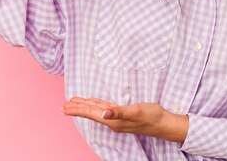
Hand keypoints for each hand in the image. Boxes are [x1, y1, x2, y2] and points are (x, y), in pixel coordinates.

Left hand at [62, 97, 188, 143]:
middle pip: (91, 113)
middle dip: (77, 109)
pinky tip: (95, 105)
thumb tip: (103, 113)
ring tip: (74, 104)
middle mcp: (112, 120)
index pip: (91, 113)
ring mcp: (117, 118)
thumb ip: (118, 112)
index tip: (65, 107)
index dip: (77, 110)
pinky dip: (96, 105)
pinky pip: (105, 109)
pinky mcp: (123, 114)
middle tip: (63, 106)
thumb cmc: (150, 116)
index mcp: (112, 120)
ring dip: (85, 107)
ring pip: (97, 110)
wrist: (162, 123)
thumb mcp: (135, 111)